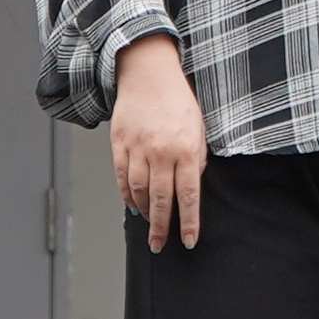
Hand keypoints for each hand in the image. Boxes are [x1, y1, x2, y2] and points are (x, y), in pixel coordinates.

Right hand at [111, 39, 210, 253]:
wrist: (149, 74)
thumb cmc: (178, 101)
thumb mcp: (199, 129)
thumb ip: (197, 159)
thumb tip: (190, 188)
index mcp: (186, 149)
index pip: (188, 195)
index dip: (188, 222)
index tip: (187, 241)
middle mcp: (161, 151)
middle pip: (160, 199)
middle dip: (161, 227)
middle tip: (159, 245)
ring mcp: (138, 148)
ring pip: (138, 191)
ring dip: (143, 211)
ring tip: (149, 222)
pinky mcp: (119, 143)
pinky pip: (121, 176)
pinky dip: (126, 194)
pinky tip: (132, 203)